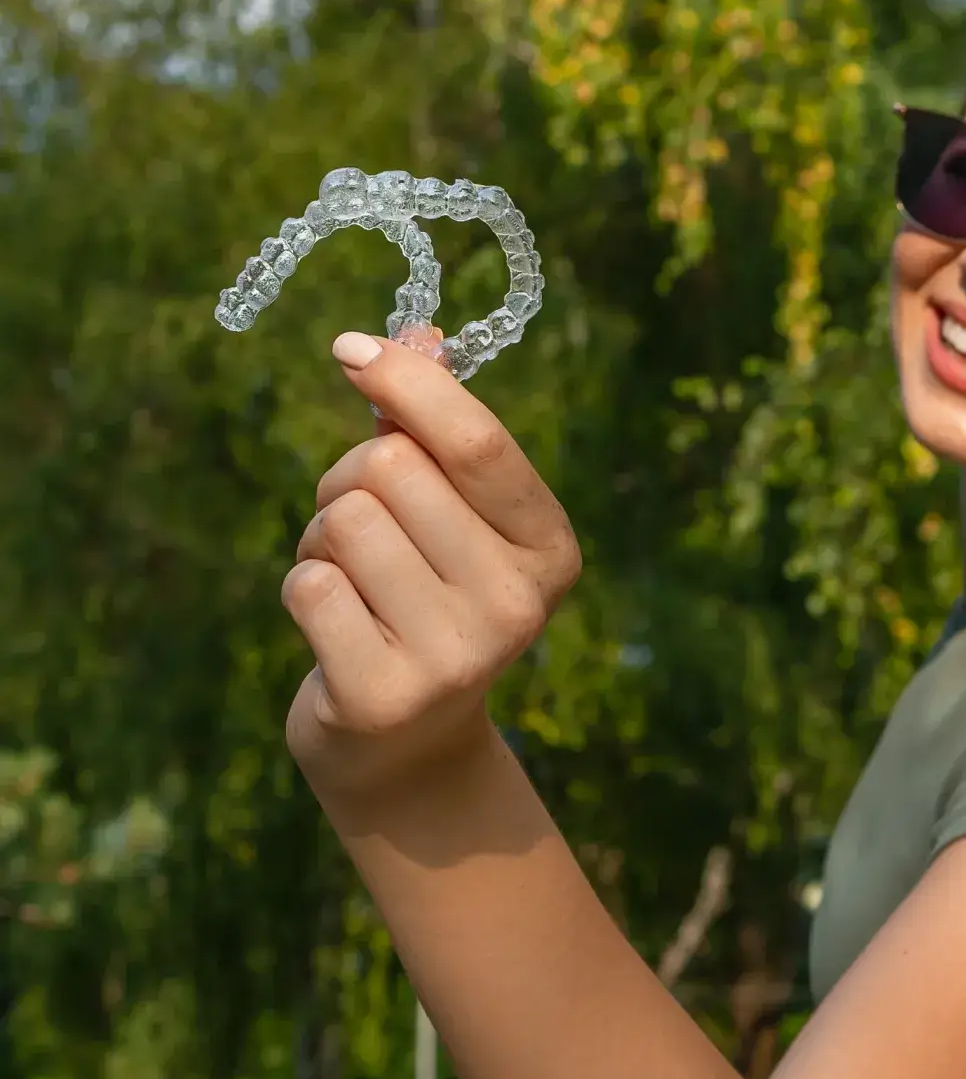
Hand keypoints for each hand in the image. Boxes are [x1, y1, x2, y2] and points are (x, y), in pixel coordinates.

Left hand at [282, 332, 580, 801]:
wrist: (405, 745)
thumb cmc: (421, 598)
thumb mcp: (447, 515)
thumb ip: (434, 429)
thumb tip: (417, 333)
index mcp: (550, 549)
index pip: (479, 443)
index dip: (409, 383)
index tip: (348, 348)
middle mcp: (519, 604)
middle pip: (391, 468)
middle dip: (349, 479)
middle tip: (359, 527)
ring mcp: (458, 655)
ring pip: (343, 521)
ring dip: (321, 538)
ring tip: (351, 581)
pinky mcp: (387, 695)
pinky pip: (308, 585)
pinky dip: (303, 589)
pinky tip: (335, 626)